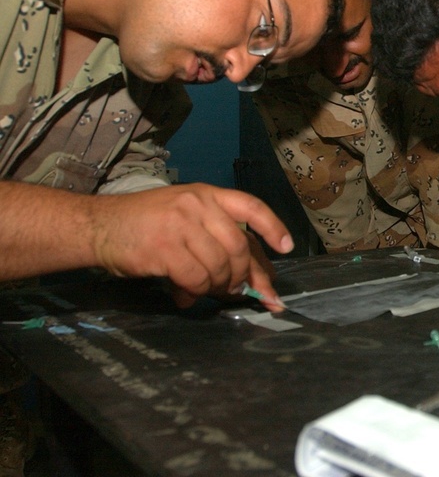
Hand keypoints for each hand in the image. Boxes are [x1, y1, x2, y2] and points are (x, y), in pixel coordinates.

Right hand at [90, 184, 288, 310]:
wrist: (99, 226)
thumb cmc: (146, 224)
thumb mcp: (185, 217)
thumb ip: (217, 239)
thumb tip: (253, 281)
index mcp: (207, 195)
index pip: (251, 206)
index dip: (273, 227)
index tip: (287, 247)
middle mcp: (197, 205)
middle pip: (239, 247)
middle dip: (241, 276)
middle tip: (231, 291)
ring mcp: (180, 225)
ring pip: (219, 267)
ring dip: (215, 287)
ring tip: (201, 291)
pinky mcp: (164, 248)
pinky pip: (195, 278)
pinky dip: (195, 292)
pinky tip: (184, 295)